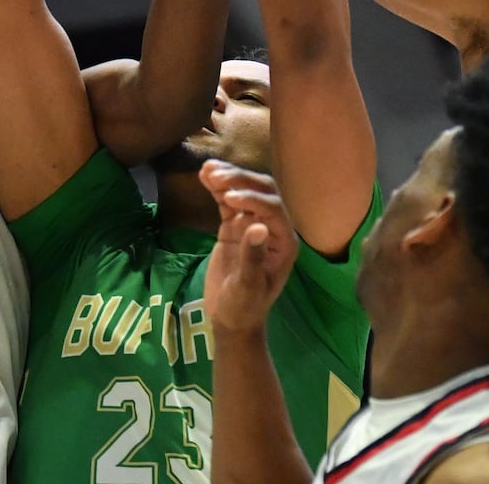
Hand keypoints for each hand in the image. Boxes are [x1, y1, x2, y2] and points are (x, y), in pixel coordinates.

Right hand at [198, 160, 297, 333]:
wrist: (230, 319)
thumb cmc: (244, 307)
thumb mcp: (248, 287)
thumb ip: (253, 256)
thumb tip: (258, 227)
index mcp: (284, 242)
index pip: (274, 209)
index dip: (254, 199)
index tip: (229, 198)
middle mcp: (273, 228)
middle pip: (263, 193)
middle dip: (241, 181)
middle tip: (216, 175)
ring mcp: (253, 225)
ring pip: (245, 192)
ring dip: (228, 178)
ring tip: (207, 169)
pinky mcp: (235, 227)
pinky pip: (228, 202)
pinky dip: (217, 188)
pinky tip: (204, 175)